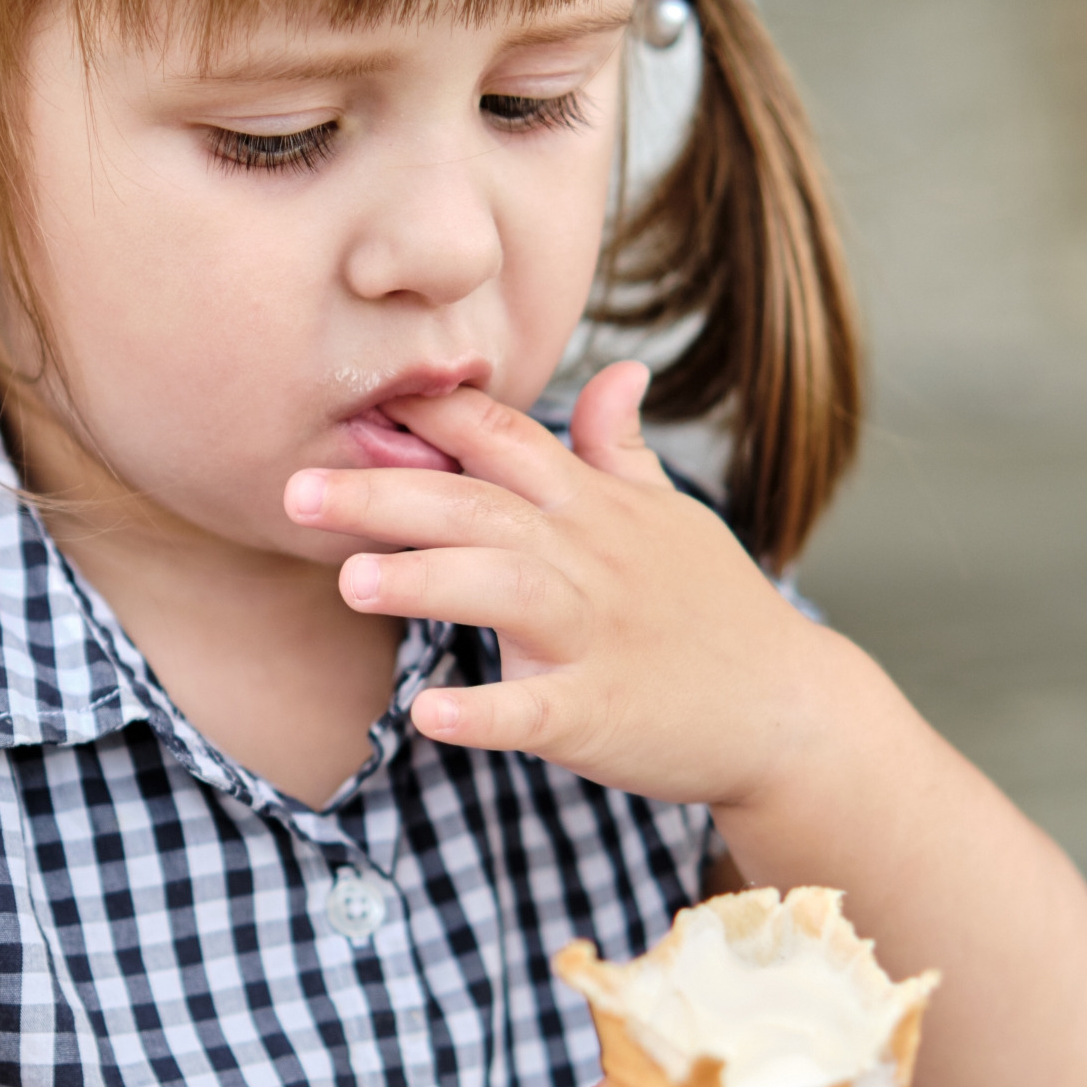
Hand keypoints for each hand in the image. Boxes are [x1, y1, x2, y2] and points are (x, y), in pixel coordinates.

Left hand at [282, 363, 867, 809]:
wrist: (789, 710)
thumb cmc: (715, 610)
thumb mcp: (671, 517)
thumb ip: (622, 448)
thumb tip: (616, 371)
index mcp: (594, 507)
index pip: (503, 441)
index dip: (427, 416)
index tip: (347, 398)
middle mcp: (590, 558)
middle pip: (479, 508)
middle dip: (385, 495)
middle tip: (296, 490)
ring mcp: (598, 636)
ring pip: (505, 593)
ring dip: (428, 583)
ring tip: (351, 582)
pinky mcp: (603, 712)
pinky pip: (537, 710)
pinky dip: (486, 711)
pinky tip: (430, 715)